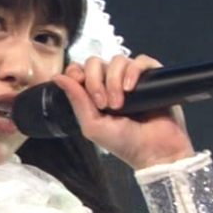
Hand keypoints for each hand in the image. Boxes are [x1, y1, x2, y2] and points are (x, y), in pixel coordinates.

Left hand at [51, 54, 196, 169]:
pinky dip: (134, 71)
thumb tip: (57, 77)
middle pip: (96, 62)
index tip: (78, 82)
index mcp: (96, 93)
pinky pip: (142, 61)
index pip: (81, 70)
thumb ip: (77, 100)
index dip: (77, 71)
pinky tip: (131, 88)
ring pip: (118, 60)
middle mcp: (113, 83)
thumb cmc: (125, 143)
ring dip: (114, 80)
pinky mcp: (153, 78)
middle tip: (103, 104)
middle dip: (96, 80)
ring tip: (120, 104)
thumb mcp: (93, 125)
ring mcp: (133, 79)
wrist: (155, 152)